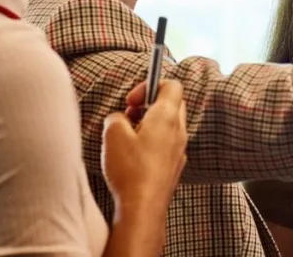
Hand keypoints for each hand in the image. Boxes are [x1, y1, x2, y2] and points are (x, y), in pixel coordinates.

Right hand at [101, 79, 187, 221]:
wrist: (143, 208)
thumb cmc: (130, 170)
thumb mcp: (112, 134)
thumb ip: (115, 117)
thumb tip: (119, 119)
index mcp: (167, 116)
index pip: (172, 85)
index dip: (150, 85)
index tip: (132, 99)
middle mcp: (179, 131)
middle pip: (172, 104)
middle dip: (149, 104)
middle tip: (130, 115)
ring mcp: (179, 150)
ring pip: (169, 125)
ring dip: (150, 125)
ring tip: (128, 138)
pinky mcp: (174, 166)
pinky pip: (167, 145)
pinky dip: (152, 143)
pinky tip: (134, 157)